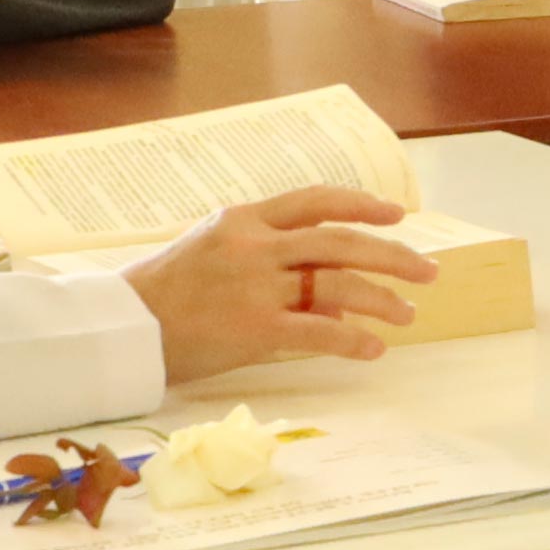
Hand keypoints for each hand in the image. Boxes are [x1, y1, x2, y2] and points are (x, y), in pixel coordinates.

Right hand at [127, 186, 440, 380]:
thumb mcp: (214, 251)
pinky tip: (373, 348)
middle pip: (341, 242)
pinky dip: (353, 340)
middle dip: (392, 256)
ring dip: (382, 300)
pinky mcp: (254, 328)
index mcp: (245, 218)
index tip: (397, 214)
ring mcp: (256, 286)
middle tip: (427, 271)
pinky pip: (319, 332)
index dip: (362, 205)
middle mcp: (255, 246)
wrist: (123, 327)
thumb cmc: (166, 291)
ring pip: (338, 286)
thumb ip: (271, 257)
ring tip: (407, 314)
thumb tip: (333, 289)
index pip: (316, 201)